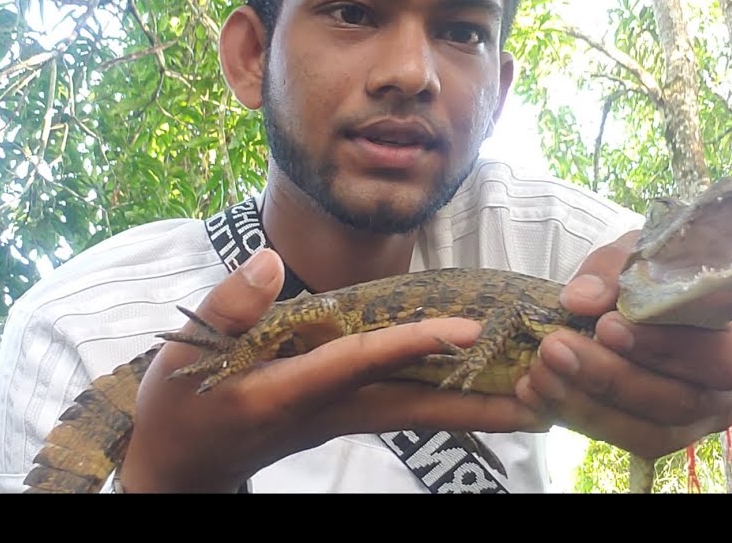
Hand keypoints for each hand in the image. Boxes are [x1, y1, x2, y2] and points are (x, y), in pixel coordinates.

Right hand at [119, 248, 545, 491]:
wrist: (178, 469)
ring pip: (424, 413)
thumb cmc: (179, 409)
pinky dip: (452, 400)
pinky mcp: (346, 417)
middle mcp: (332, 411)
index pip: (362, 362)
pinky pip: (411, 408)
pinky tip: (487, 393)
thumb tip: (272, 262)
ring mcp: (344, 419)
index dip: (413, 345)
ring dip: (483, 408)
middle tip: (554, 396)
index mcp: (291, 393)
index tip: (468, 330)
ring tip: (546, 399)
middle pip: (420, 407)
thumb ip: (229, 307)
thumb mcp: (186, 356)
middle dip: (486, 402)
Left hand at [516, 231, 731, 458]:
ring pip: (654, 432)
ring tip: (538, 377)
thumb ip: (619, 268)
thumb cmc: (680, 275)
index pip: (716, 352)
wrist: (710, 319)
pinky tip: (540, 398)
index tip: (603, 325)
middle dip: (609, 377)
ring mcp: (706, 419)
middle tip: (552, 350)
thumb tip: (578, 298)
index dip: (660, 345)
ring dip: (587, 407)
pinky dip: (580, 421)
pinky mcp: (673, 436)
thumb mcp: (654, 250)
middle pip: (680, 399)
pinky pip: (630, 441)